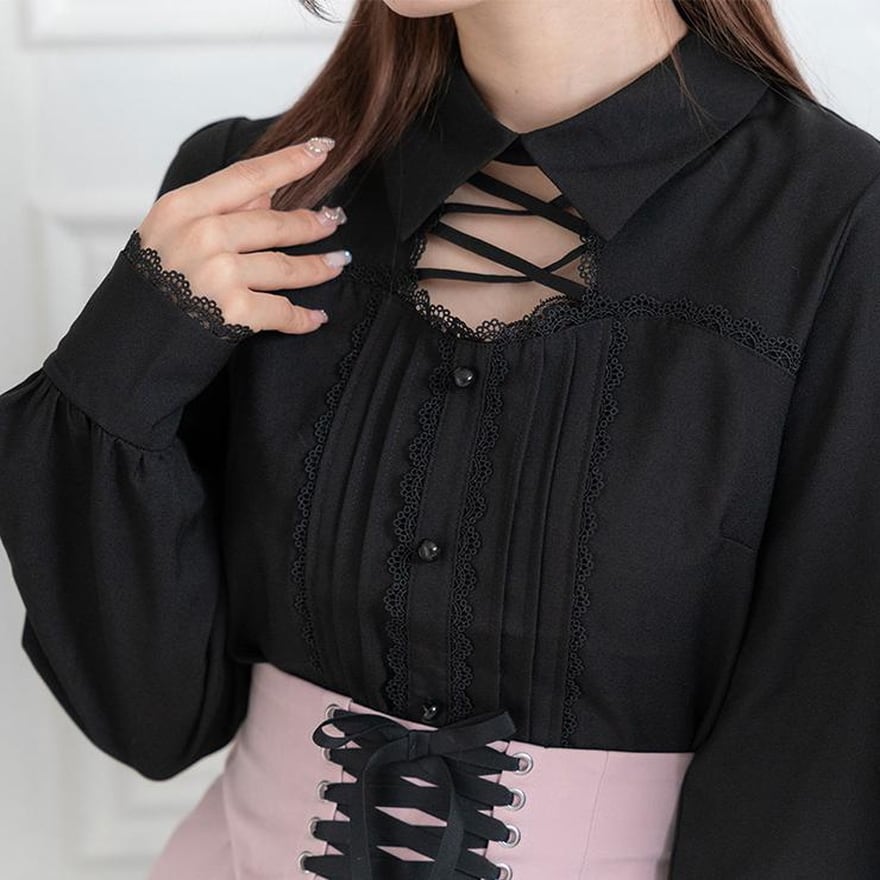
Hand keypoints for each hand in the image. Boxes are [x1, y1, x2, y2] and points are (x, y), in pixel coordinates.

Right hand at [136, 136, 348, 334]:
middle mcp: (201, 235)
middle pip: (274, 224)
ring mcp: (217, 273)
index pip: (248, 176)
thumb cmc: (147, 288)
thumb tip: (268, 193)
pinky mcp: (232, 311)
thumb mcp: (169, 234)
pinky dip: (303, 318)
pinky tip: (318, 317)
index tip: (322, 149)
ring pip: (286, 266)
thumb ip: (217, 211)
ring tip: (338, 263)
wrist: (124, 344)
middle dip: (312, 223)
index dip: (290, 162)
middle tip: (335, 219)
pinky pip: (282, 311)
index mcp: (183, 207)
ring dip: (318, 267)